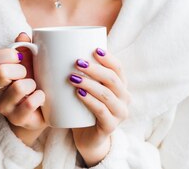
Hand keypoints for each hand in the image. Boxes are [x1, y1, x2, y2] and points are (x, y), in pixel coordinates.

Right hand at [0, 32, 46, 145]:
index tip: (21, 57)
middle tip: (27, 74)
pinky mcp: (17, 119)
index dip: (8, 54)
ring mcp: (5, 106)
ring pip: (17, 88)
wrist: (39, 113)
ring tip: (35, 87)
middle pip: (1, 71)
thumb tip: (23, 35)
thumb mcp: (29, 63)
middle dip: (20, 70)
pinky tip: (41, 97)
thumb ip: (25, 48)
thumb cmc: (33, 83)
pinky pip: (29, 104)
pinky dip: (39, 97)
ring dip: (31, 84)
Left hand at [68, 48, 129, 165]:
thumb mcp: (88, 89)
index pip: (118, 68)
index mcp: (121, 86)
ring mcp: (119, 113)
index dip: (108, 58)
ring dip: (89, 83)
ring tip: (73, 77)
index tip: (94, 49)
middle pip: (112, 79)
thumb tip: (63, 50)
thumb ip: (84, 74)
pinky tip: (79, 94)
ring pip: (106, 94)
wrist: (89, 139)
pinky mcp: (110, 126)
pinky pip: (101, 111)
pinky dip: (90, 100)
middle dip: (95, 69)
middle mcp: (124, 98)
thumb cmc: (86, 109)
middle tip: (77, 62)